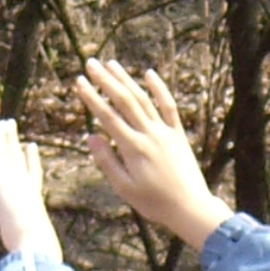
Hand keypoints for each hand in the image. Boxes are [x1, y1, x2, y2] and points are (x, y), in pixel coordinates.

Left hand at [0, 119, 58, 261]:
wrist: (36, 248)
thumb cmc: (41, 254)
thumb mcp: (42, 251)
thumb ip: (43, 253)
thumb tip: (51, 264)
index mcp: (34, 201)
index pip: (31, 176)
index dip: (30, 161)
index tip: (30, 148)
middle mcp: (25, 188)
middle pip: (18, 160)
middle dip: (14, 144)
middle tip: (12, 126)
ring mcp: (13, 184)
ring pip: (6, 154)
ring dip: (3, 138)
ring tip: (3, 121)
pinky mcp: (0, 184)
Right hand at [73, 58, 228, 250]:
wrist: (190, 207)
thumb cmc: (154, 203)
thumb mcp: (124, 188)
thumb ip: (107, 161)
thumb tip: (91, 137)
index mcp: (133, 149)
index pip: (107, 117)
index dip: (92, 98)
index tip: (79, 82)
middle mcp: (149, 135)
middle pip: (125, 101)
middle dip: (106, 80)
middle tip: (91, 63)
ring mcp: (165, 132)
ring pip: (144, 99)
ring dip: (127, 80)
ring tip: (112, 64)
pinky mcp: (178, 134)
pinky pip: (169, 106)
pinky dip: (159, 89)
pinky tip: (149, 73)